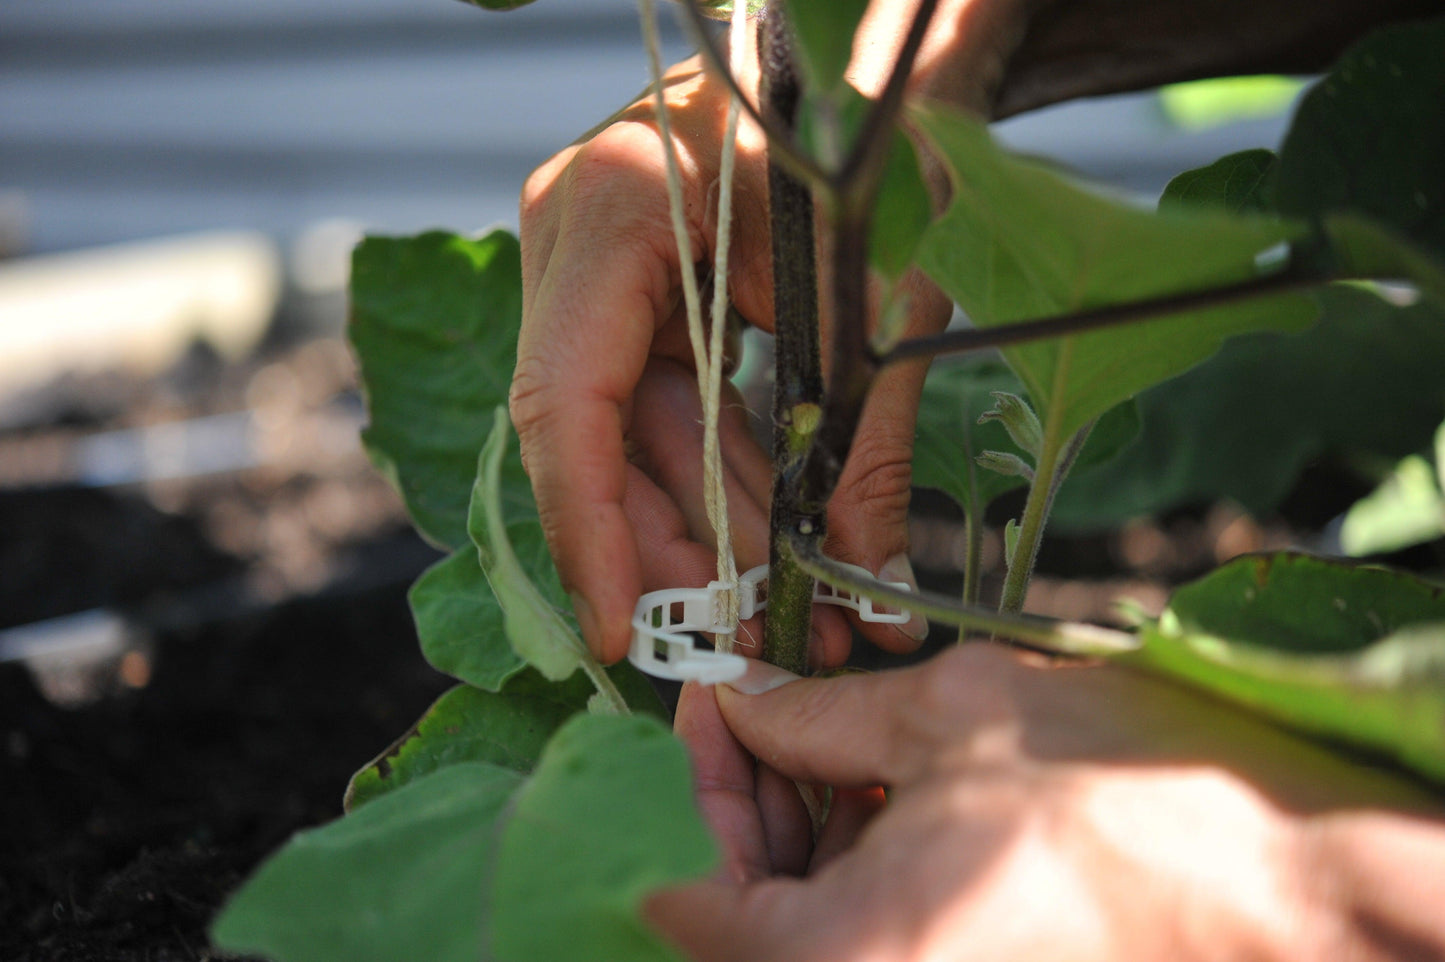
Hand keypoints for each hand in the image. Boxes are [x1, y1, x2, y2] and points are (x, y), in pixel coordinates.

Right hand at [509, 44, 948, 666]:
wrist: (876, 73)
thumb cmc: (880, 143)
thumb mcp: (882, 295)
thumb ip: (867, 443)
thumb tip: (870, 588)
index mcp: (619, 206)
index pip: (565, 398)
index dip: (589, 530)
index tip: (620, 632)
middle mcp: (578, 239)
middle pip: (598, 438)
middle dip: (679, 554)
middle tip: (753, 645)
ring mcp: (598, 267)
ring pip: (635, 438)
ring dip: (712, 534)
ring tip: (793, 616)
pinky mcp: (638, 294)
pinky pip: (667, 410)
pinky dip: (723, 483)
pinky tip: (779, 556)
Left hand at [648, 645, 1444, 960]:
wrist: (1287, 878)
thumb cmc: (1125, 796)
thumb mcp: (948, 717)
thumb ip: (817, 714)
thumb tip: (743, 698)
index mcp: (839, 958)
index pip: (675, 891)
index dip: (678, 782)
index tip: (706, 699)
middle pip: (735, 912)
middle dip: (735, 799)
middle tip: (756, 703)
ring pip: (801, 922)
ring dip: (793, 826)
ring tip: (820, 730)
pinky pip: (867, 930)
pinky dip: (852, 862)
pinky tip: (874, 783)